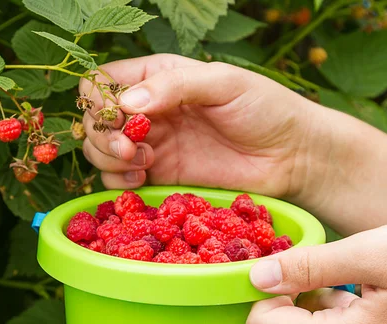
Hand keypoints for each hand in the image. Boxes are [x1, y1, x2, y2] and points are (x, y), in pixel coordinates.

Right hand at [78, 54, 323, 198]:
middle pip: (95, 119)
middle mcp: (149, 111)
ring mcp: (153, 146)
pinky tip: (141, 180)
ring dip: (108, 157)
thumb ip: (175, 86)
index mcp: (159, 78)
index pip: (102, 81)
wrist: (291, 157)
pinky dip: (118, 181)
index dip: (99, 98)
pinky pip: (119, 181)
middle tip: (131, 147)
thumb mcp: (224, 83)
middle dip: (102, 134)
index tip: (118, 115)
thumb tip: (128, 103)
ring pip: (100, 151)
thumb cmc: (266, 109)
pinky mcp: (161, 178)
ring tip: (141, 162)